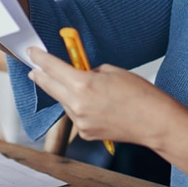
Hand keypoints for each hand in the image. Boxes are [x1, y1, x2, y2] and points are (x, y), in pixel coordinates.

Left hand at [26, 47, 174, 145]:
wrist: (155, 122)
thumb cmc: (140, 94)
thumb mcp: (112, 71)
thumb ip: (90, 71)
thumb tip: (78, 73)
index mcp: (82, 84)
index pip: (52, 67)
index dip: (39, 58)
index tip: (32, 53)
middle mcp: (76, 105)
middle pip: (49, 86)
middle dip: (40, 76)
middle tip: (34, 69)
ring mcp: (80, 122)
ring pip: (64, 102)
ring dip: (66, 93)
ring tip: (87, 90)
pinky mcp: (85, 133)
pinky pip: (76, 116)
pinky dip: (80, 108)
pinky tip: (98, 107)